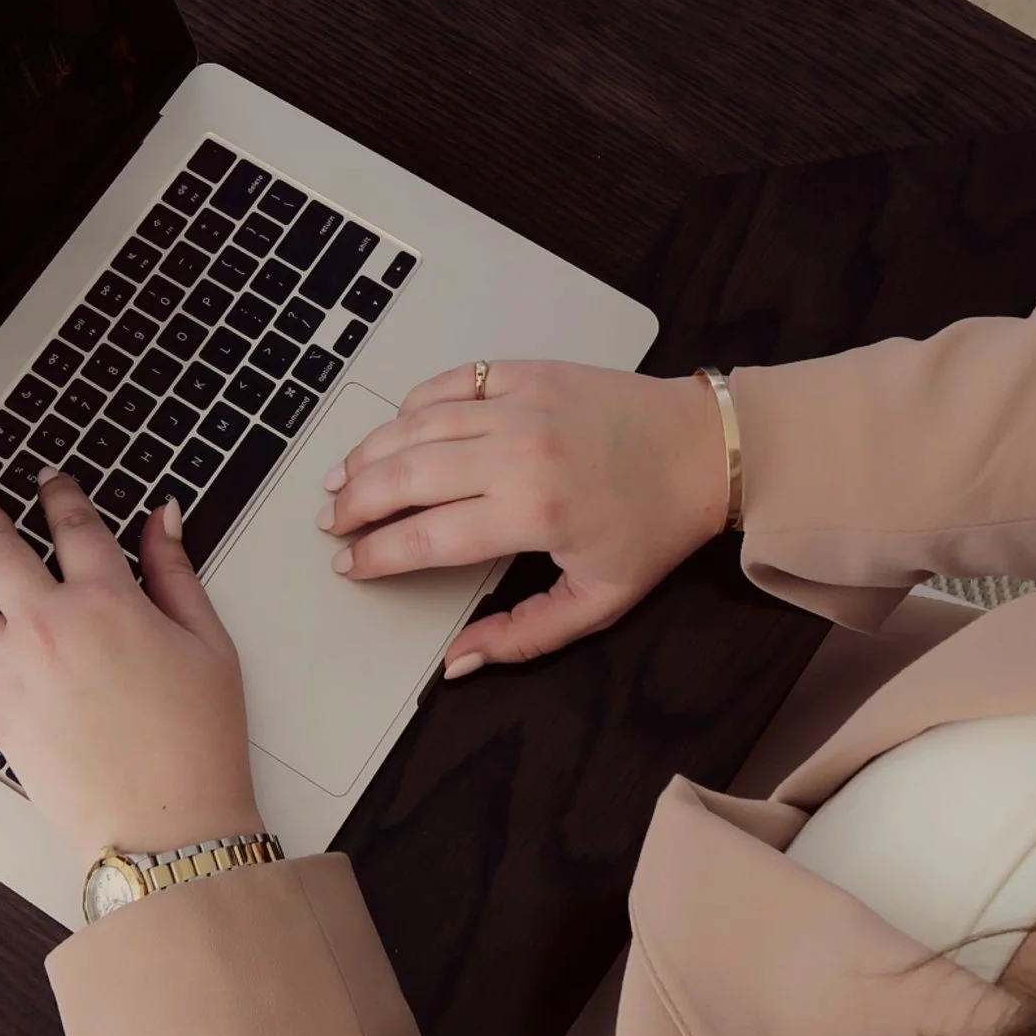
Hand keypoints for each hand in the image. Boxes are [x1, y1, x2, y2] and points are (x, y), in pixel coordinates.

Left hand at [0, 473, 261, 867]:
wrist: (166, 823)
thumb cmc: (195, 742)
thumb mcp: (208, 643)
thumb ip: (176, 573)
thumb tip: (162, 520)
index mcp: (109, 602)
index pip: (74, 527)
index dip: (60, 495)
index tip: (50, 481)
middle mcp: (51, 627)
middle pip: (0, 548)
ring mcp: (14, 670)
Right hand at [316, 360, 729, 675]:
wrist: (704, 448)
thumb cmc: (655, 525)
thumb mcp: (600, 601)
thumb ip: (523, 636)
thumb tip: (457, 663)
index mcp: (534, 511)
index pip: (426, 537)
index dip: (378, 554)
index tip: (352, 565)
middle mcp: (518, 451)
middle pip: (406, 476)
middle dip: (356, 502)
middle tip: (332, 522)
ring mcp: (519, 403)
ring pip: (416, 424)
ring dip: (370, 452)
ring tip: (342, 478)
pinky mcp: (526, 372)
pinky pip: (450, 381)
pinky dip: (412, 403)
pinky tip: (393, 428)